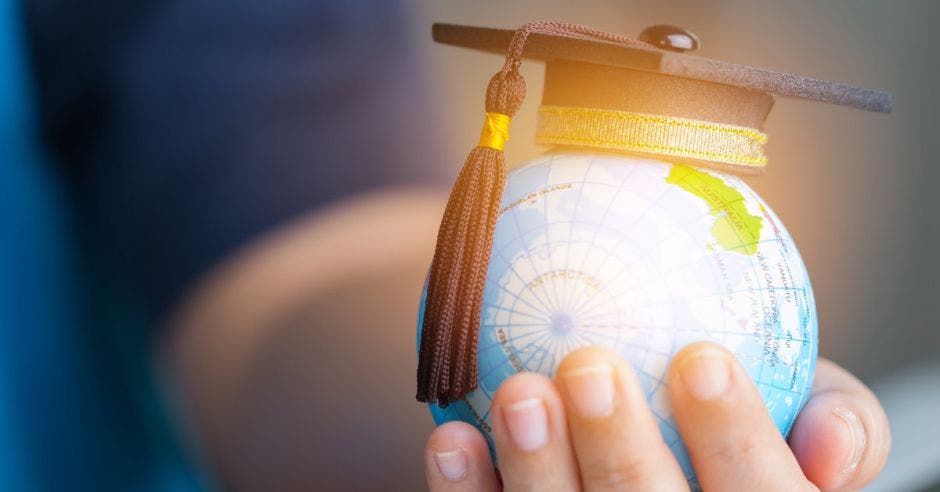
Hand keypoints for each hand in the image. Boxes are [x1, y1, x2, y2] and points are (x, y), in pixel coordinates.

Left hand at [424, 343, 889, 490]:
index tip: (701, 355)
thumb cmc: (749, 446)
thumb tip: (827, 440)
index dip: (736, 436)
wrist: (675, 470)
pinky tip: (453, 438)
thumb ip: (838, 425)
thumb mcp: (809, 429)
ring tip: (521, 392)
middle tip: (591, 366)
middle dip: (620, 450)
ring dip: (536, 469)